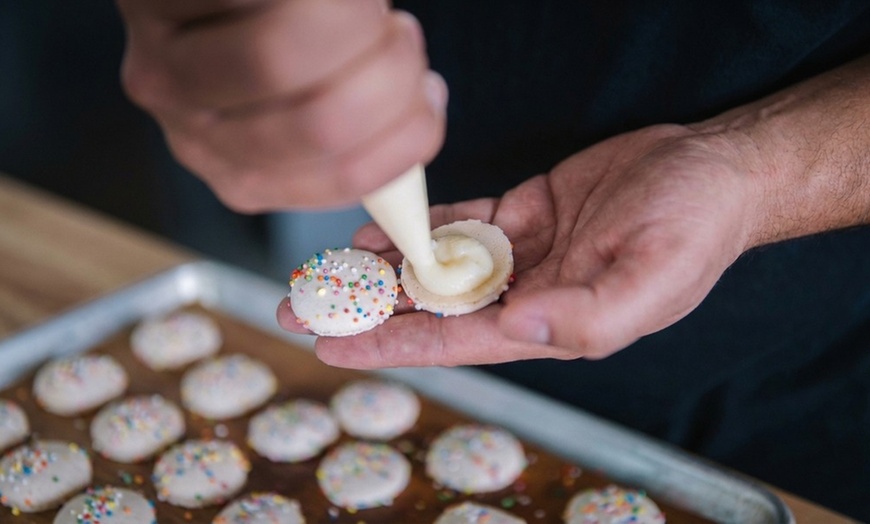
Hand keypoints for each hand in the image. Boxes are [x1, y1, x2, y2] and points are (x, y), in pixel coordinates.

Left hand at [115, 0, 446, 211]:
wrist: (198, 0)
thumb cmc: (262, 47)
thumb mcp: (310, 112)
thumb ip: (357, 133)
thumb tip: (420, 122)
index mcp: (245, 177)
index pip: (339, 177)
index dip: (407, 136)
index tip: (430, 96)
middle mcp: (197, 134)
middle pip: (320, 121)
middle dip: (391, 74)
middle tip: (403, 38)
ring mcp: (166, 69)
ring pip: (281, 56)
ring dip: (356, 23)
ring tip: (368, 7)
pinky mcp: (152, 6)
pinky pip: (261, 3)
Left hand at [278, 123, 761, 366]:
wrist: (713, 170)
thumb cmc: (693, 228)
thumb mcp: (651, 278)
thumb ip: (584, 317)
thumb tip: (513, 329)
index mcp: (551, 323)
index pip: (455, 342)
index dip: (392, 344)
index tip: (334, 346)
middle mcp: (529, 295)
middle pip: (431, 310)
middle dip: (368, 310)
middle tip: (302, 308)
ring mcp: (524, 254)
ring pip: (437, 269)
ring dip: (383, 271)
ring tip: (326, 271)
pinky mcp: (524, 214)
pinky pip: (460, 227)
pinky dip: (420, 230)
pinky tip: (381, 234)